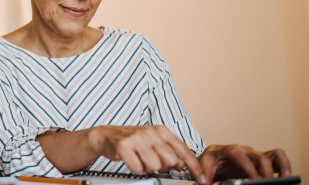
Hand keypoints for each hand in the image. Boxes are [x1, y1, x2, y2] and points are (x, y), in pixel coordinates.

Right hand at [88, 125, 205, 181]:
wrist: (106, 136)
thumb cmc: (133, 141)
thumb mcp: (154, 141)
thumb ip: (170, 151)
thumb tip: (183, 163)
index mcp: (161, 130)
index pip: (183, 150)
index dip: (194, 167)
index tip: (201, 179)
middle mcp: (150, 132)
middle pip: (170, 161)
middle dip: (163, 166)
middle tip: (152, 160)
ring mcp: (137, 138)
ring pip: (154, 166)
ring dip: (147, 167)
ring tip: (140, 158)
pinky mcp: (123, 146)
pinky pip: (137, 168)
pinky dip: (134, 168)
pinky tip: (131, 159)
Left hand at [198, 144, 290, 181]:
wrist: (215, 156)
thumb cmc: (211, 160)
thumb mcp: (204, 163)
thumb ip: (204, 171)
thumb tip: (204, 180)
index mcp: (230, 150)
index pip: (240, 156)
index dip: (248, 168)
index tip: (254, 179)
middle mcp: (245, 150)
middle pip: (259, 157)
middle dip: (265, 171)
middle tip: (267, 183)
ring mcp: (255, 154)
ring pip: (273, 155)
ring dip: (281, 165)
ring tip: (286, 178)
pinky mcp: (262, 160)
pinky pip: (276, 158)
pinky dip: (283, 165)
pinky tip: (286, 177)